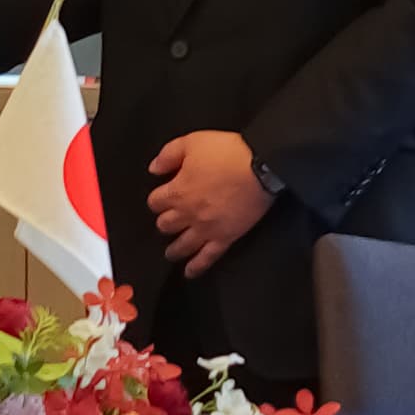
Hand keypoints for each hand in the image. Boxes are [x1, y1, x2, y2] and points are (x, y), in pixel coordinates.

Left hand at [146, 131, 270, 276]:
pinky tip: (190, 272)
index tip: (161, 198)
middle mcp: (188, 213)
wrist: (260, 167)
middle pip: (165, 225)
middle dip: (165, 222)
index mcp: (178, 190)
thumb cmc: (227, 152)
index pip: (155, 202)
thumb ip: (168, 155)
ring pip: (182, 246)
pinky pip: (207, 258)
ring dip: (173, 249)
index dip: (157, 199)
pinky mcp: (225, 237)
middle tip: (168, 222)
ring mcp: (206, 228)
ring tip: (171, 253)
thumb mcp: (192, 142)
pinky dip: (196, 267)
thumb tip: (154, 168)